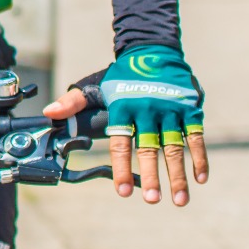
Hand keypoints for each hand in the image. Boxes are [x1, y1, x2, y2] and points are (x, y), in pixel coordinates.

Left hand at [44, 46, 207, 205]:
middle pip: (148, 148)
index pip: (120, 142)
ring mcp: (170, 109)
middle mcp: (147, 109)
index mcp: (122, 107)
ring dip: (177, 174)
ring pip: (174, 146)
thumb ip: (73, 102)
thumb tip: (49, 113)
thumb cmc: (121, 75)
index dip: (120, 168)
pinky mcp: (190, 109)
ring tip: (179, 200)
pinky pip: (196, 136)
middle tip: (151, 199)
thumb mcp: (95, 85)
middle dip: (150, 176)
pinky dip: (199, 157)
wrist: (152, 49)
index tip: (123, 192)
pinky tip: (200, 179)